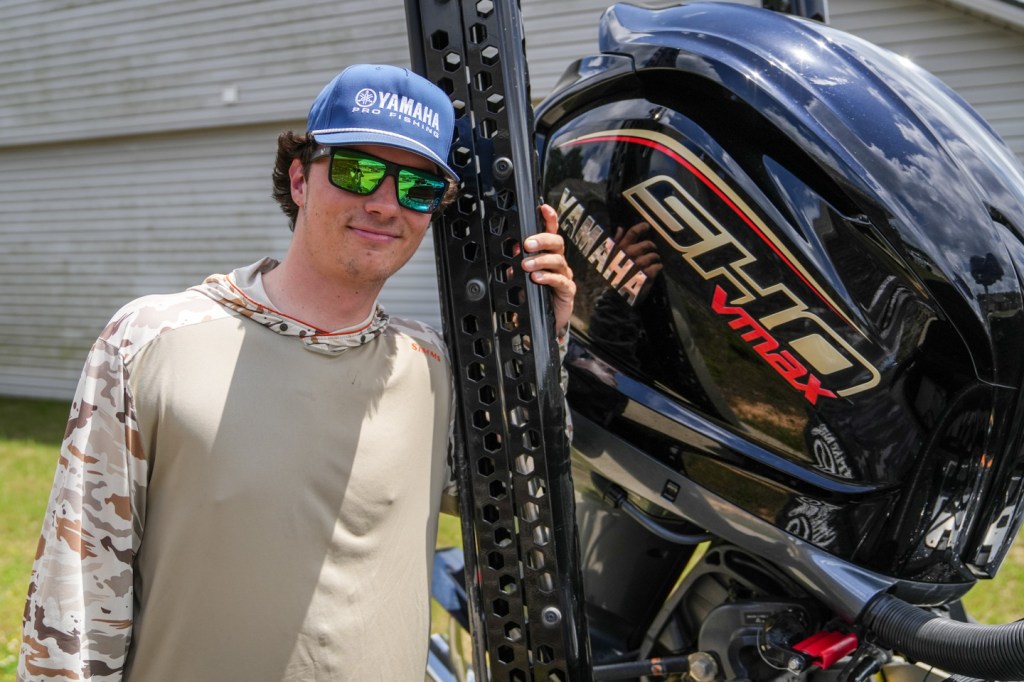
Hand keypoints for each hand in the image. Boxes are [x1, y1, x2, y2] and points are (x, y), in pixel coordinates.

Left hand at [521, 204, 575, 337]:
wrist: (544, 320)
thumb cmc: (534, 293)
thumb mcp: (521, 276)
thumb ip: (517, 262)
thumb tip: (513, 248)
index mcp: (548, 254)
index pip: (551, 232)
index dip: (549, 218)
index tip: (543, 208)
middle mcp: (558, 261)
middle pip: (557, 242)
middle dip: (542, 240)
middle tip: (527, 244)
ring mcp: (564, 275)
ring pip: (558, 260)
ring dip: (541, 261)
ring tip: (526, 266)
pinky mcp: (567, 290)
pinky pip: (560, 281)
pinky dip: (548, 278)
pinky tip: (538, 278)